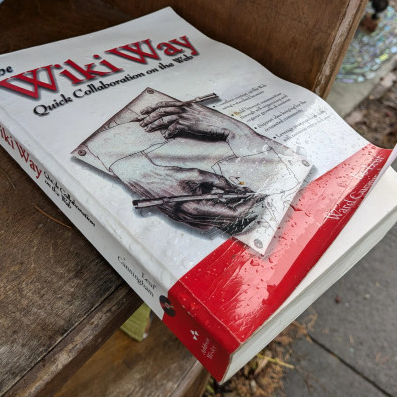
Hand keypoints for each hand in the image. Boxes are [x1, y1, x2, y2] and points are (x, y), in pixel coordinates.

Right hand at [112, 154, 260, 230]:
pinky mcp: (183, 220)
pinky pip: (206, 223)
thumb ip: (216, 181)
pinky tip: (222, 204)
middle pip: (226, 221)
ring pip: (218, 223)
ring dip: (231, 213)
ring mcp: (187, 222)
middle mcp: (192, 219)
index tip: (254, 198)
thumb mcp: (194, 173)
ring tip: (240, 200)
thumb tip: (233, 187)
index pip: (230, 213)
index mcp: (196, 208)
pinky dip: (218, 215)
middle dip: (242, 209)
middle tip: (251, 198)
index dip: (246, 206)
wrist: (142, 180)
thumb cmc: (165, 175)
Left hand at [139, 101, 240, 139]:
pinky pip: (173, 128)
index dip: (152, 107)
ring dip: (153, 124)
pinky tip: (164, 136)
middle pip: (161, 110)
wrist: (224, 125)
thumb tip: (179, 121)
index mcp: (186, 104)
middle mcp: (184, 108)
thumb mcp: (199, 115)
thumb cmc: (213, 122)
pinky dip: (167, 132)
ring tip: (146, 129)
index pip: (165, 103)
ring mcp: (186, 115)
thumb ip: (189, 115)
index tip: (144, 111)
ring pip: (164, 118)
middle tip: (141, 122)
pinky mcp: (188, 124)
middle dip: (149, 116)